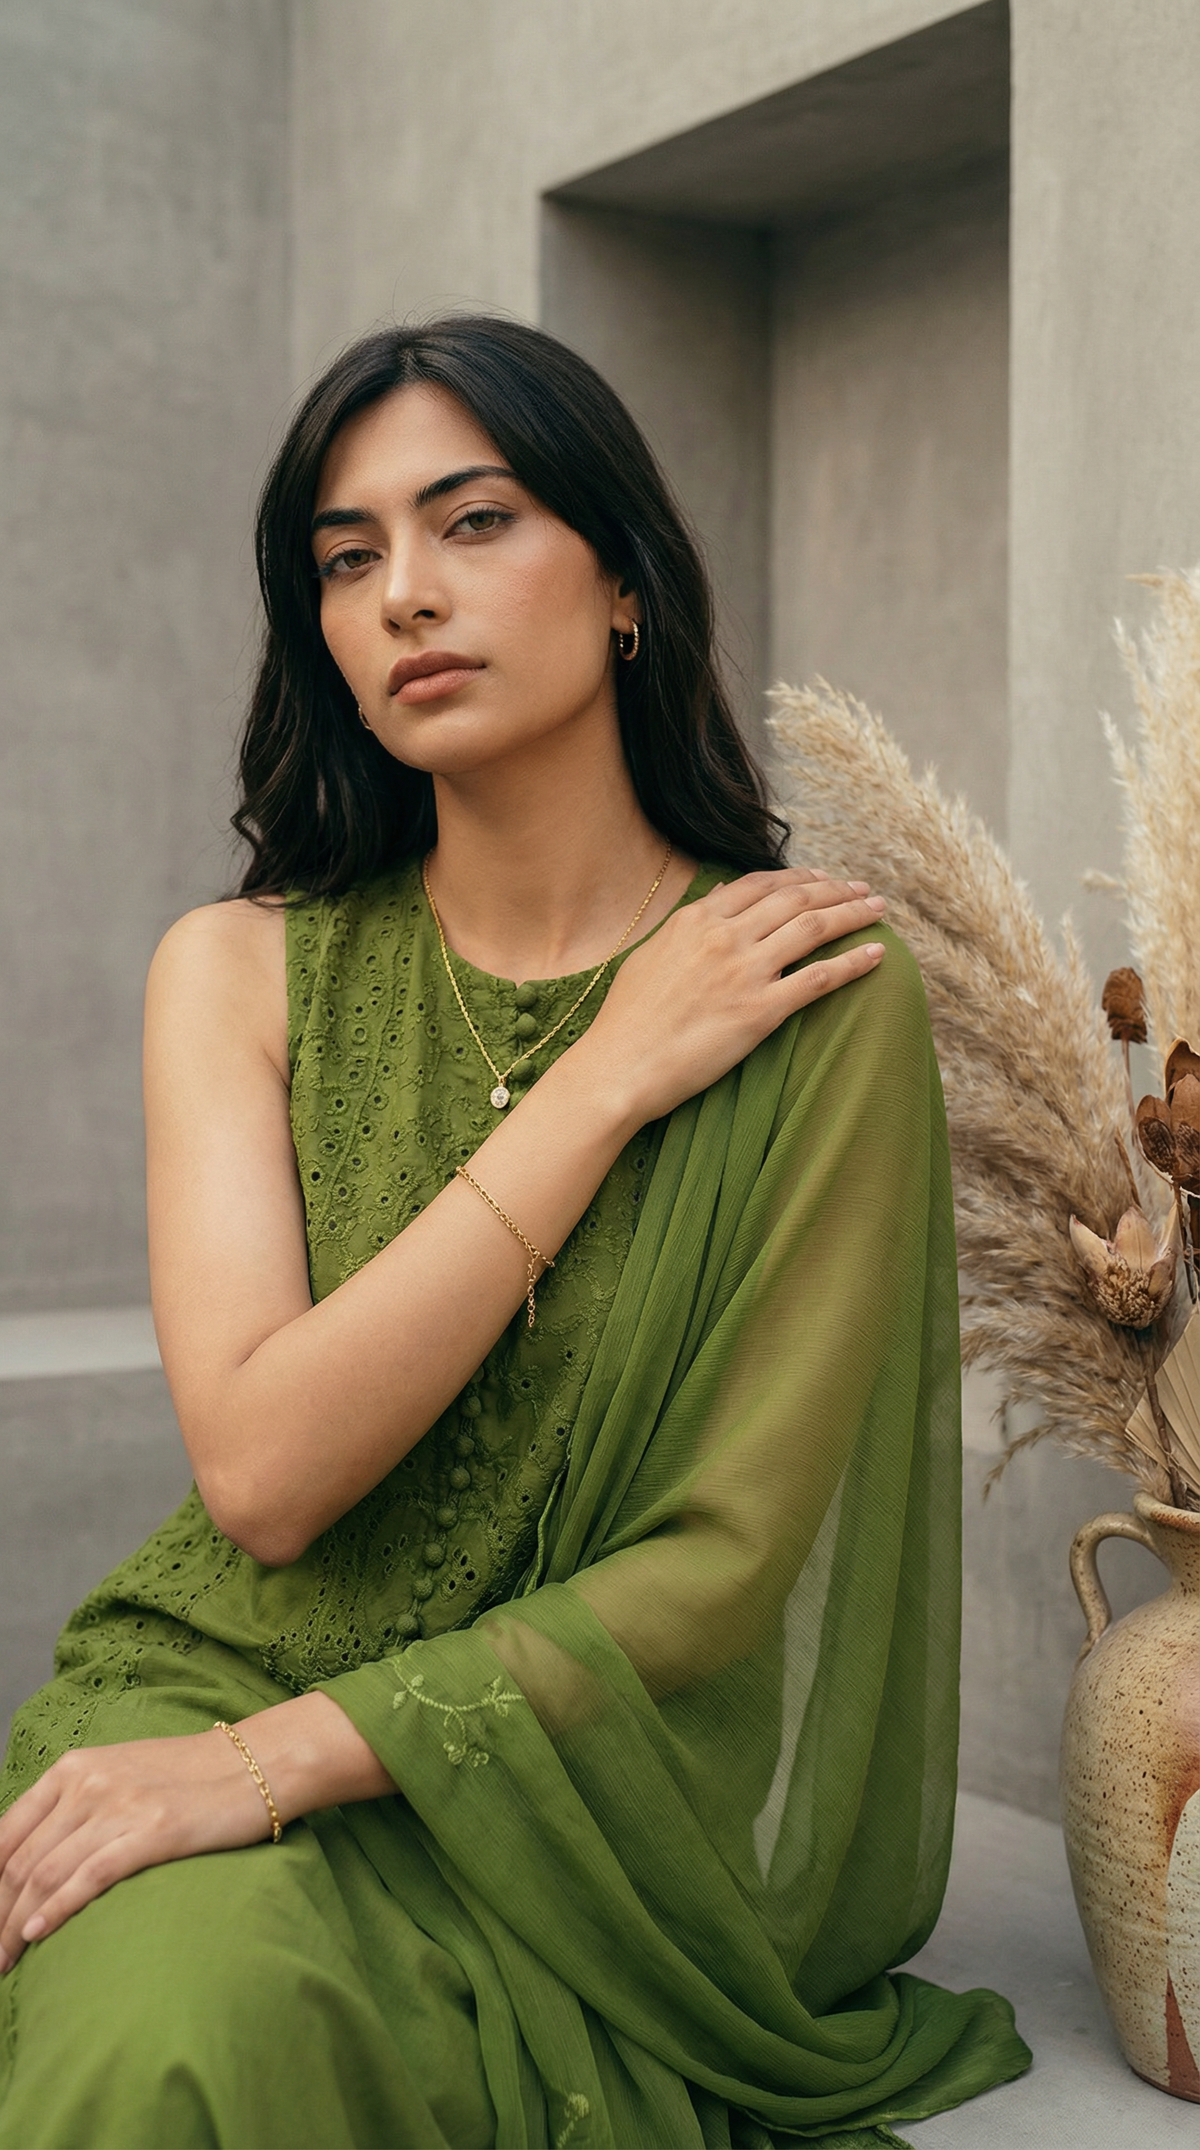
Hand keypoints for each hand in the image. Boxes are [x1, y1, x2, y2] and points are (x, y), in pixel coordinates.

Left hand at [0, 1728, 270, 1973]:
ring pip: (45, 1875)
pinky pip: (89, 1877)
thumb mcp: (120, 1774)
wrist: (257, 1763)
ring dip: (15, 1926)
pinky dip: (55, 1910)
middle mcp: (89, 1784)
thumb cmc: (190, 1775)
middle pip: (19, 1862)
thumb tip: (32, 1859)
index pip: (5, 1834)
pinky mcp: (152, 1833)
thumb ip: (76, 1805)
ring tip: (4, 1960)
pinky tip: (38, 1935)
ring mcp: (120, 1807)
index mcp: (74, 1768)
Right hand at [586, 868, 886, 1123]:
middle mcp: (724, 936)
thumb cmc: (627, 1020)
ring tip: (877, 911)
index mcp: (696, 919)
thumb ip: (686, 927)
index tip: (822, 878)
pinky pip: (819, 979)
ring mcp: (744, 972)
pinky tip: (877, 956)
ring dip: (852, 914)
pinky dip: (853, 963)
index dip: (799, 877)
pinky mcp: (760, 1012)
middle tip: (862, 891)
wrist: (620, 1066)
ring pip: (813, 929)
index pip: (760, 884)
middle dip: (836, 889)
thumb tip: (713, 902)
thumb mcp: (651, 956)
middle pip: (796, 899)